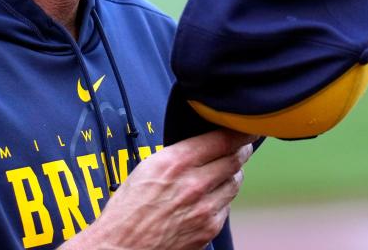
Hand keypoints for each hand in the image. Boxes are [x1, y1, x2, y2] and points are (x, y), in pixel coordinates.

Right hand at [61, 129, 257, 249]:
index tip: (245, 129)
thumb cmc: (128, 207)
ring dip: (232, 174)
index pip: (222, 140)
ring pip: (234, 183)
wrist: (122, 246)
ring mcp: (204, 208)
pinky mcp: (209, 229)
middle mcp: (194, 184)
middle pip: (235, 160)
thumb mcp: (148, 167)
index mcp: (176, 162)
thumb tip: (203, 144)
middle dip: (241, 151)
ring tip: (223, 172)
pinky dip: (222, 199)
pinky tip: (209, 197)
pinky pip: (226, 207)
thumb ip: (179, 154)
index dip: (240, 132)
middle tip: (242, 147)